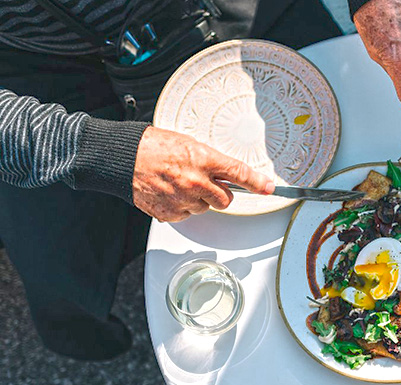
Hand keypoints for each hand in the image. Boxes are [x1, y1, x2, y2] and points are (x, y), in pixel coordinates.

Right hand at [132, 127, 274, 221]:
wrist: (123, 158)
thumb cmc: (153, 147)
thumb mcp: (189, 145)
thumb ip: (210, 161)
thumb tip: (227, 174)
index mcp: (203, 160)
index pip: (239, 173)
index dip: (257, 182)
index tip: (269, 188)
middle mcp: (196, 182)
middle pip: (226, 199)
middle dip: (219, 193)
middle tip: (203, 182)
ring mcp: (183, 199)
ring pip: (205, 208)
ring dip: (198, 200)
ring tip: (178, 184)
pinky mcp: (170, 213)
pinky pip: (186, 215)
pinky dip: (181, 207)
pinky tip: (168, 192)